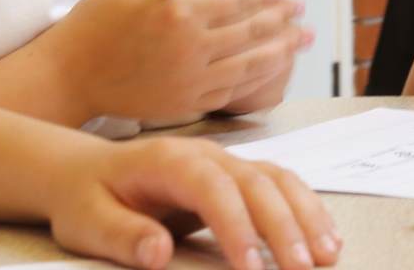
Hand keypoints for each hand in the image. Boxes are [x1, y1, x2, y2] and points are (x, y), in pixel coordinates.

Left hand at [45, 137, 338, 269]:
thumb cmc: (88, 198)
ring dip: (306, 216)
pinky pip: (281, 185)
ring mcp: (226, 162)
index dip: (237, 227)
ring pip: (279, 180)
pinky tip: (323, 237)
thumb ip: (122, 237)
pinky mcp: (237, 177)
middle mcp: (206, 155)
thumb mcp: (88, 222)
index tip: (251, 269)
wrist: (86, 171)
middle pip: (257, 183)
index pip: (213, 189)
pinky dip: (306, 209)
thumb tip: (157, 254)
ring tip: (327, 255)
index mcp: (168, 161)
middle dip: (284, 227)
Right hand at [48, 0, 310, 124]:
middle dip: (281, 20)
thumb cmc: (96, 23)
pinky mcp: (185, 105)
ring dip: (280, 51)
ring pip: (249, 66)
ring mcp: (190, 81)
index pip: (236, 1)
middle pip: (251, 33)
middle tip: (302, 11)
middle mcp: (191, 49)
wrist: (69, 75)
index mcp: (179, 13)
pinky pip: (232, 92)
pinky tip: (270, 69)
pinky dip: (256, 79)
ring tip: (301, 41)